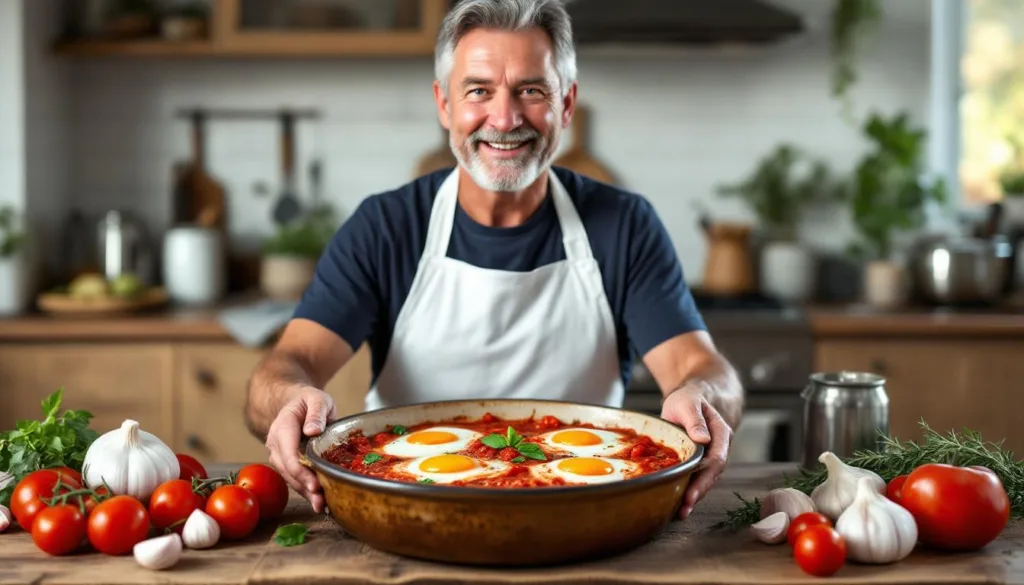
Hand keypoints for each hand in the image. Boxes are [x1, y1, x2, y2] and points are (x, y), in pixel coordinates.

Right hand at [264, 387, 336, 512]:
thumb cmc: (309, 401)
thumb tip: (312, 431)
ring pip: (289, 476)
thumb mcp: (317, 399)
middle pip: (288, 469)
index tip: (315, 484)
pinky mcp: (284, 462)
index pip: (288, 453)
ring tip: (321, 505)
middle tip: (321, 501)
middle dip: (304, 486)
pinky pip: (293, 477)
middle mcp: (276, 442)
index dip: (301, 471)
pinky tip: (317, 500)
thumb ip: (316, 413)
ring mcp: (278, 454)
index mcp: (283, 426)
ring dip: (304, 492)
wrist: (295, 403)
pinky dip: (305, 489)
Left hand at [660, 381, 733, 520]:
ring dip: (694, 495)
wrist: (690, 398)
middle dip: (699, 492)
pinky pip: (695, 477)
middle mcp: (719, 448)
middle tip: (684, 508)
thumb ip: (695, 419)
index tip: (691, 492)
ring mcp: (710, 456)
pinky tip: (677, 503)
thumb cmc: (688, 399)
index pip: (716, 460)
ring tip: (680, 512)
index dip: (704, 478)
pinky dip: (688, 489)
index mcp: (721, 433)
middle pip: (712, 475)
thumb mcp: (688, 402)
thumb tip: (703, 439)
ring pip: (705, 479)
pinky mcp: (699, 461)